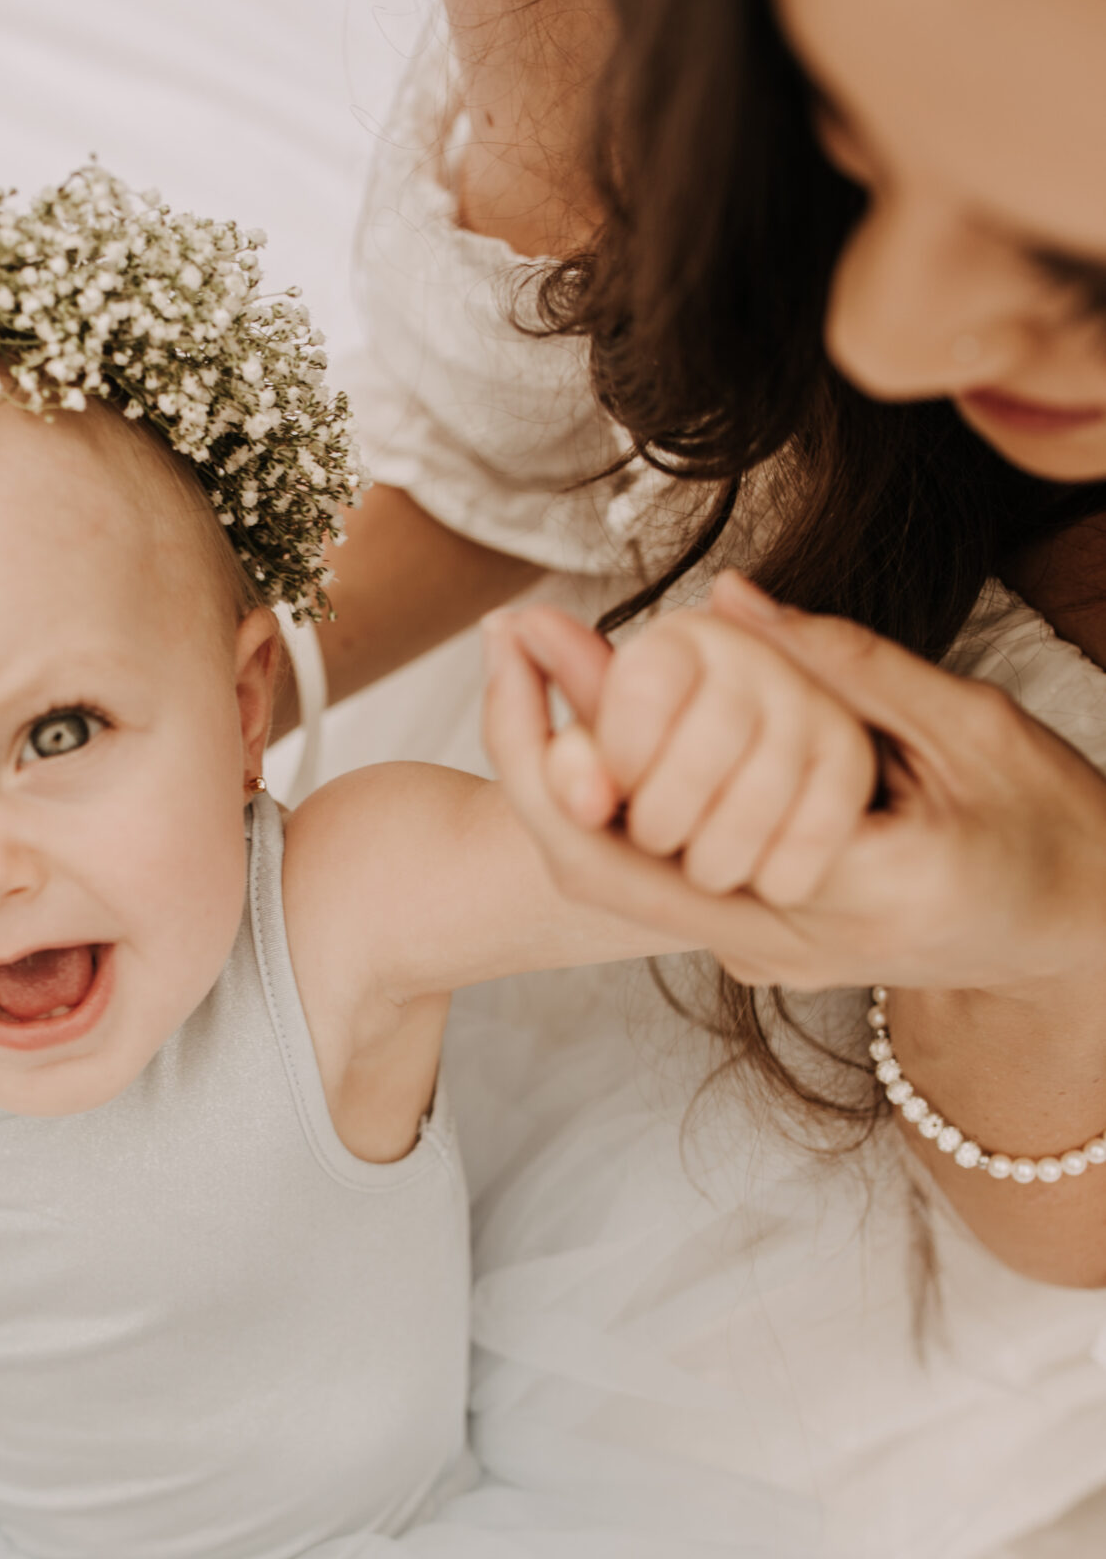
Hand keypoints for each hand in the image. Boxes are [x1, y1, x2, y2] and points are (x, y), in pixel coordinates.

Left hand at [483, 572, 1105, 993]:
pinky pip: (663, 884)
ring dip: (573, 782)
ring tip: (529, 660)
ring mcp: (767, 958)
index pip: (686, 819)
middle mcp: (791, 943)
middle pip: (616, 871)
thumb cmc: (1047, 825)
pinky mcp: (758, 951)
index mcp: (857, 885)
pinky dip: (623, 807)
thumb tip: (730, 599)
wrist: (1078, 939)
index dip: (598, 730)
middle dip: (544, 758)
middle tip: (509, 640)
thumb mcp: (967, 726)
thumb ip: (847, 666)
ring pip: (626, 885)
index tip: (541, 641)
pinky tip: (590, 729)